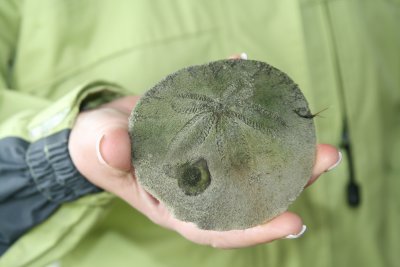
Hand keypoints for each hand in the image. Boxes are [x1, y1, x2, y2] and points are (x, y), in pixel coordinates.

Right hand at [69, 96, 340, 248]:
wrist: (107, 127)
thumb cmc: (100, 144)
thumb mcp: (97, 146)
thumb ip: (106, 150)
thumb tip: (117, 146)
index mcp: (174, 204)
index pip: (216, 227)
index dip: (254, 229)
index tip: (293, 221)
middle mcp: (198, 188)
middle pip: (249, 194)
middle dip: (290, 182)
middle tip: (325, 157)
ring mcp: (207, 162)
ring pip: (253, 164)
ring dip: (288, 151)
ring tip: (319, 137)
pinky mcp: (210, 137)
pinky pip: (237, 129)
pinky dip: (254, 111)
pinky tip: (265, 88)